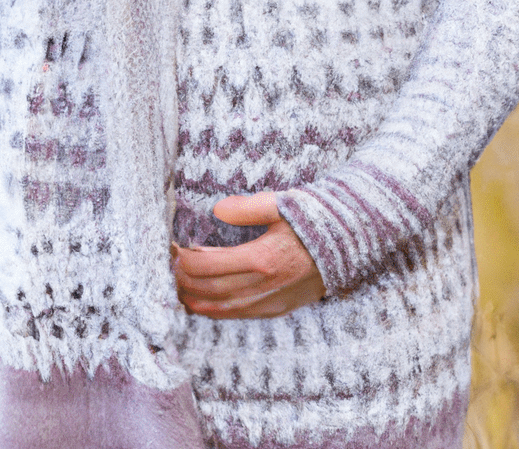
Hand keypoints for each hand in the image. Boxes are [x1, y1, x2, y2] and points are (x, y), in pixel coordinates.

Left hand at [171, 191, 326, 319]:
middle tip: (167, 268)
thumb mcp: (282, 204)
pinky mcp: (277, 309)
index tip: (172, 249)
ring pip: (220, 310)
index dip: (183, 260)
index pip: (207, 266)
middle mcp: (264, 286)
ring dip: (194, 300)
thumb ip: (247, 208)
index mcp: (263, 258)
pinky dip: (214, 310)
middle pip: (208, 292)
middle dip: (182, 282)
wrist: (351, 243)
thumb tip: (217, 209)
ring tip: (177, 286)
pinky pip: (237, 316)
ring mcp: (271, 302)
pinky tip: (202, 300)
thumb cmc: (315, 219)